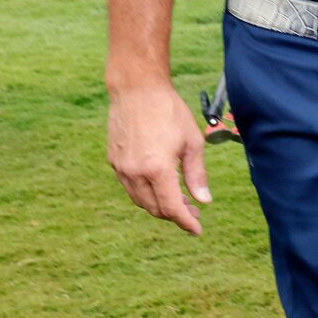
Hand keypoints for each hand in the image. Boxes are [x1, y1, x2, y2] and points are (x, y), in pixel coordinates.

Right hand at [108, 81, 210, 233]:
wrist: (137, 88)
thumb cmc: (169, 111)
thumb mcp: (192, 141)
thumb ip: (197, 174)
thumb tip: (203, 200)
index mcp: (157, 168)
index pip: (171, 208)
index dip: (186, 222)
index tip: (197, 229)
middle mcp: (135, 172)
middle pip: (155, 208)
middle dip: (175, 214)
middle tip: (193, 211)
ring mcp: (121, 167)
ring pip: (140, 200)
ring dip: (159, 205)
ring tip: (179, 199)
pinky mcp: (113, 160)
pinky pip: (130, 187)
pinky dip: (146, 192)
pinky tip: (160, 185)